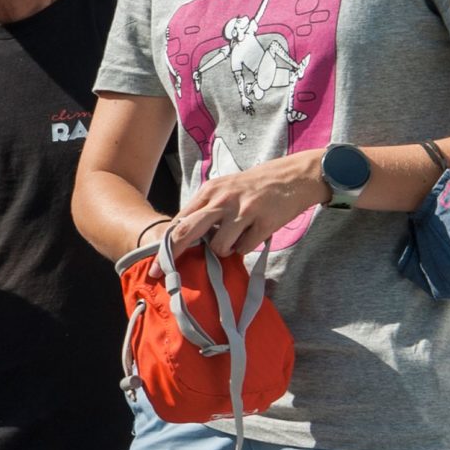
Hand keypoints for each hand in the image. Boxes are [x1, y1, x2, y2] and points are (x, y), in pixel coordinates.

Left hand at [167, 150, 325, 257]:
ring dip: (224, 251)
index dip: (164, 245)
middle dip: (173, 255)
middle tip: (167, 273)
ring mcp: (243, 211)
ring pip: (218, 247)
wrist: (294, 176)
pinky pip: (245, 248)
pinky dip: (246, 248)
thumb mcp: (223, 189)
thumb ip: (204, 210)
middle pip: (186, 232)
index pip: (178, 222)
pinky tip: (253, 235)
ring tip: (235, 239)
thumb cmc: (254, 186)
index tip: (155, 266)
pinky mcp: (264, 222)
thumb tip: (182, 236)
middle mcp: (222, 200)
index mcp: (208, 192)